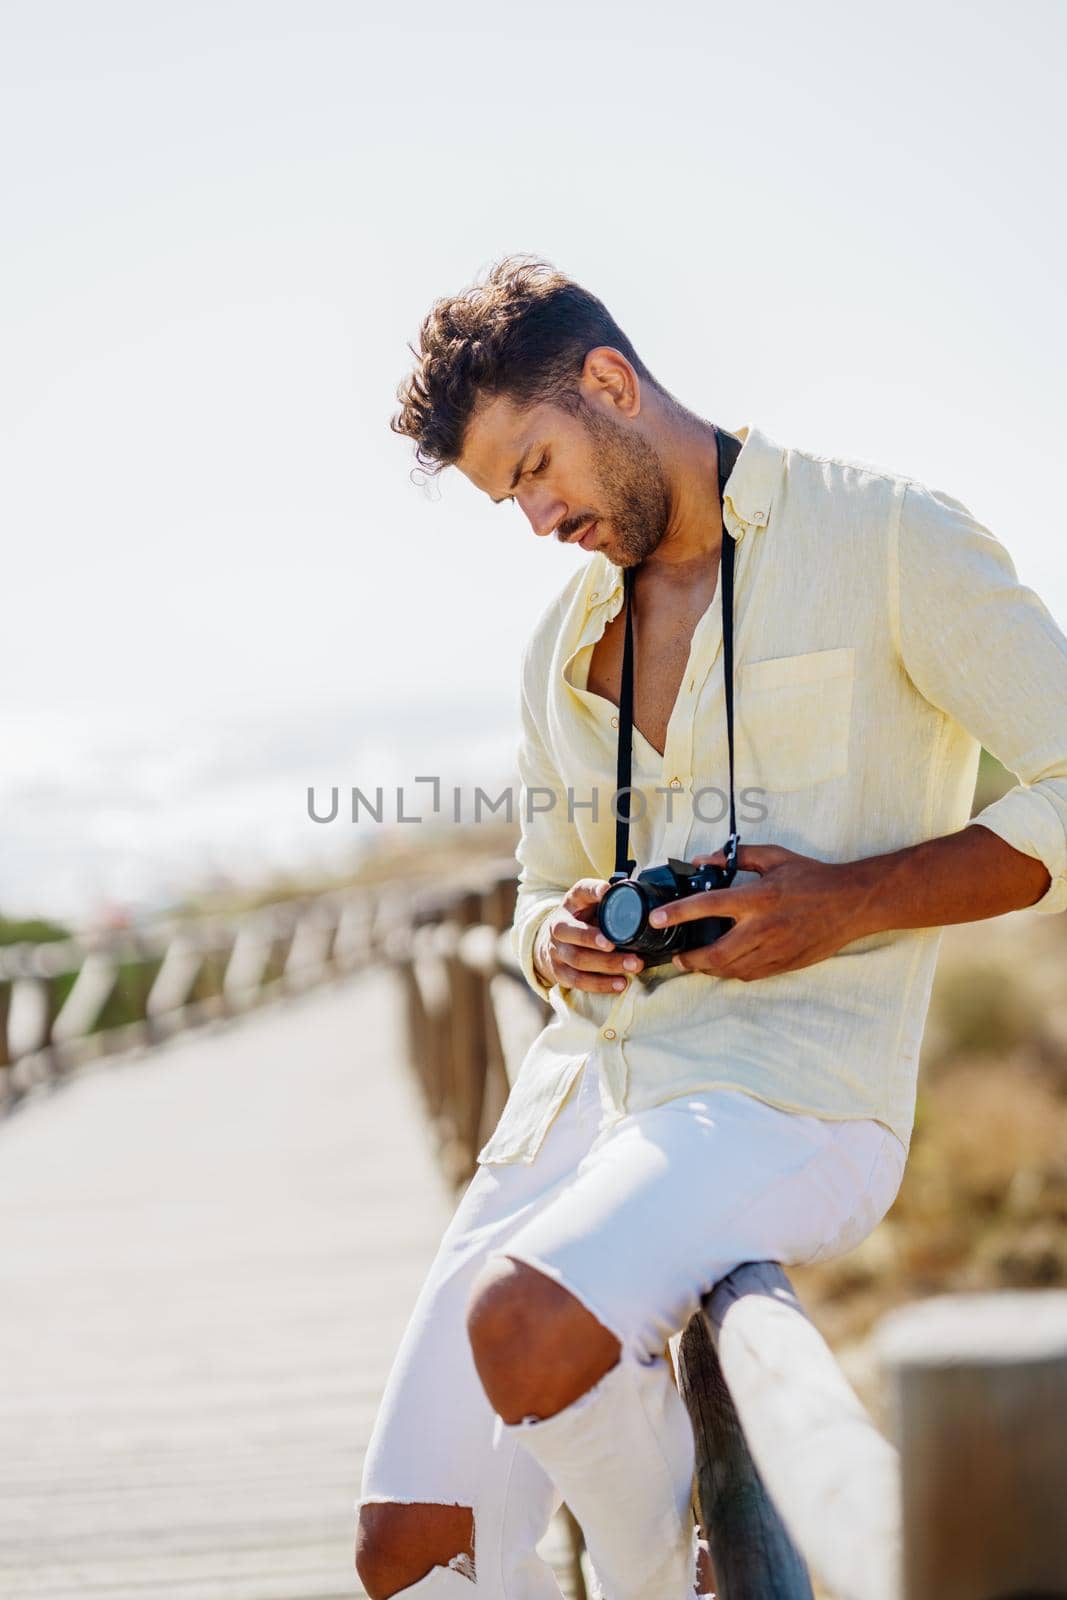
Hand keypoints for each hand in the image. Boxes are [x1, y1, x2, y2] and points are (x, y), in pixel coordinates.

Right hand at [534, 878, 645, 993]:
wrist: (553, 943)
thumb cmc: (581, 919)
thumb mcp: (590, 903)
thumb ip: (607, 898)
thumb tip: (634, 892)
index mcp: (570, 904)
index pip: (580, 892)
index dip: (592, 891)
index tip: (606, 891)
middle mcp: (558, 927)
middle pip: (572, 933)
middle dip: (593, 939)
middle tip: (615, 944)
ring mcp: (556, 952)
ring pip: (578, 960)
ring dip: (607, 964)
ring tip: (633, 965)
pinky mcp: (560, 973)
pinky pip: (579, 981)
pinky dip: (601, 984)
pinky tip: (621, 984)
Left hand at [648, 843, 864, 981]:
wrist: (852, 903)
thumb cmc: (812, 877)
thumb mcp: (774, 857)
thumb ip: (737, 857)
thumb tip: (703, 859)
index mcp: (757, 898)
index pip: (707, 906)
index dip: (677, 913)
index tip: (656, 919)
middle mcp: (763, 928)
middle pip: (715, 953)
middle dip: (690, 960)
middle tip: (677, 957)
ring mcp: (775, 950)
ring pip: (731, 970)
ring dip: (709, 969)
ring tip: (696, 963)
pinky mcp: (785, 964)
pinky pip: (751, 975)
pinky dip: (732, 973)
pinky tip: (725, 966)